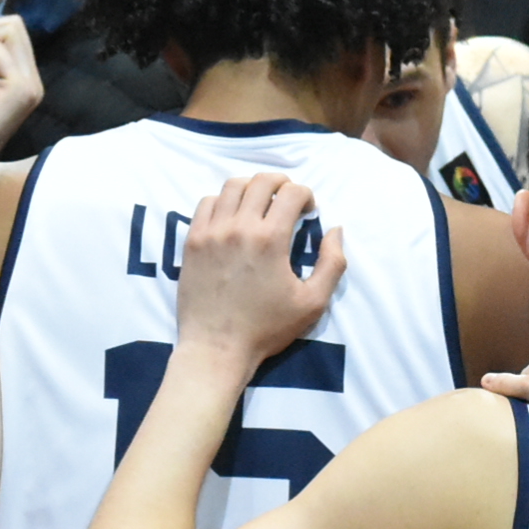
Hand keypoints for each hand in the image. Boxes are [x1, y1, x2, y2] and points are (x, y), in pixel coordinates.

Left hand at [173, 173, 344, 368]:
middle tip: (288, 199)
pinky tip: (232, 216)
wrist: (216, 347)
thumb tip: (335, 231)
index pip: (291, 192)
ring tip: (260, 202)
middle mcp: (239, 227)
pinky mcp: (192, 241)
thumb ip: (332, 263)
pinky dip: (223, 200)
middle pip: (261, 181)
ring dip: (252, 187)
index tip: (309, 210)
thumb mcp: (313, 302)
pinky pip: (206, 203)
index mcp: (270, 239)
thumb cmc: (267, 329)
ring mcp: (211, 232)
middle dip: (281, 183)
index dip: (306, 195)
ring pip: (232, 186)